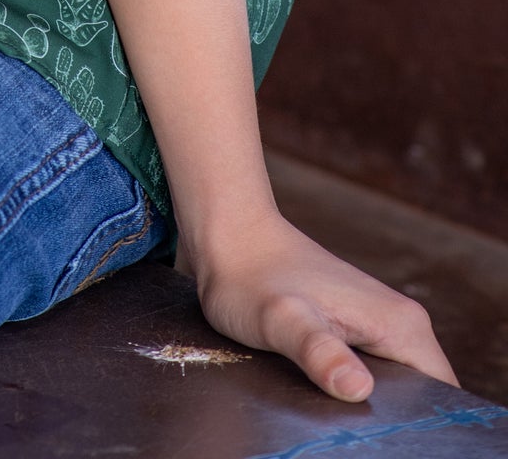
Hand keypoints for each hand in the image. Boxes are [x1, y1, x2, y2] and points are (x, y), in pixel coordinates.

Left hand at [194, 211, 457, 401]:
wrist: (227, 237)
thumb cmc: (248, 276)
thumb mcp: (280, 321)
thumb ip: (319, 352)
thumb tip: (357, 388)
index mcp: (401, 324)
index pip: (442, 398)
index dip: (418, 425)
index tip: (375, 432)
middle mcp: (399, 324)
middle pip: (420, 398)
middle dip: (390, 419)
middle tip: (343, 422)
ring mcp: (377, 327)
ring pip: (394, 390)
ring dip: (368, 407)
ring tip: (326, 402)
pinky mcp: (354, 333)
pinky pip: (370, 378)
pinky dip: (350, 392)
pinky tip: (321, 392)